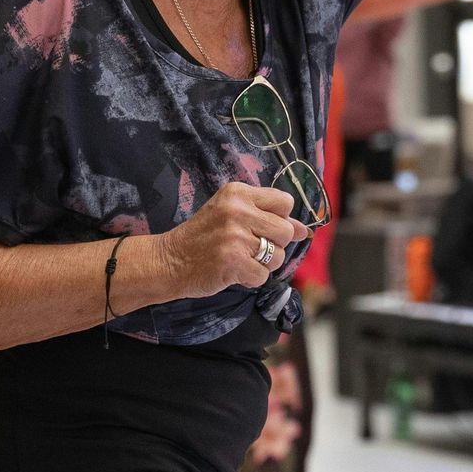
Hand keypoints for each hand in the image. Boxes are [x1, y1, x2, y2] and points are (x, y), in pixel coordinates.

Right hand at [157, 182, 306, 299]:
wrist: (169, 261)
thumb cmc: (203, 237)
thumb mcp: (232, 215)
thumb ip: (268, 217)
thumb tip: (303, 229)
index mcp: (238, 192)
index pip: (285, 202)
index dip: (280, 218)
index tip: (263, 227)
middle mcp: (237, 210)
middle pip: (286, 230)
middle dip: (275, 244)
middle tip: (250, 247)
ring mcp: (235, 236)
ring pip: (278, 256)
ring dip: (263, 264)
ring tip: (240, 259)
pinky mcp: (233, 261)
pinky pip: (263, 276)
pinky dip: (251, 278)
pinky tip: (233, 271)